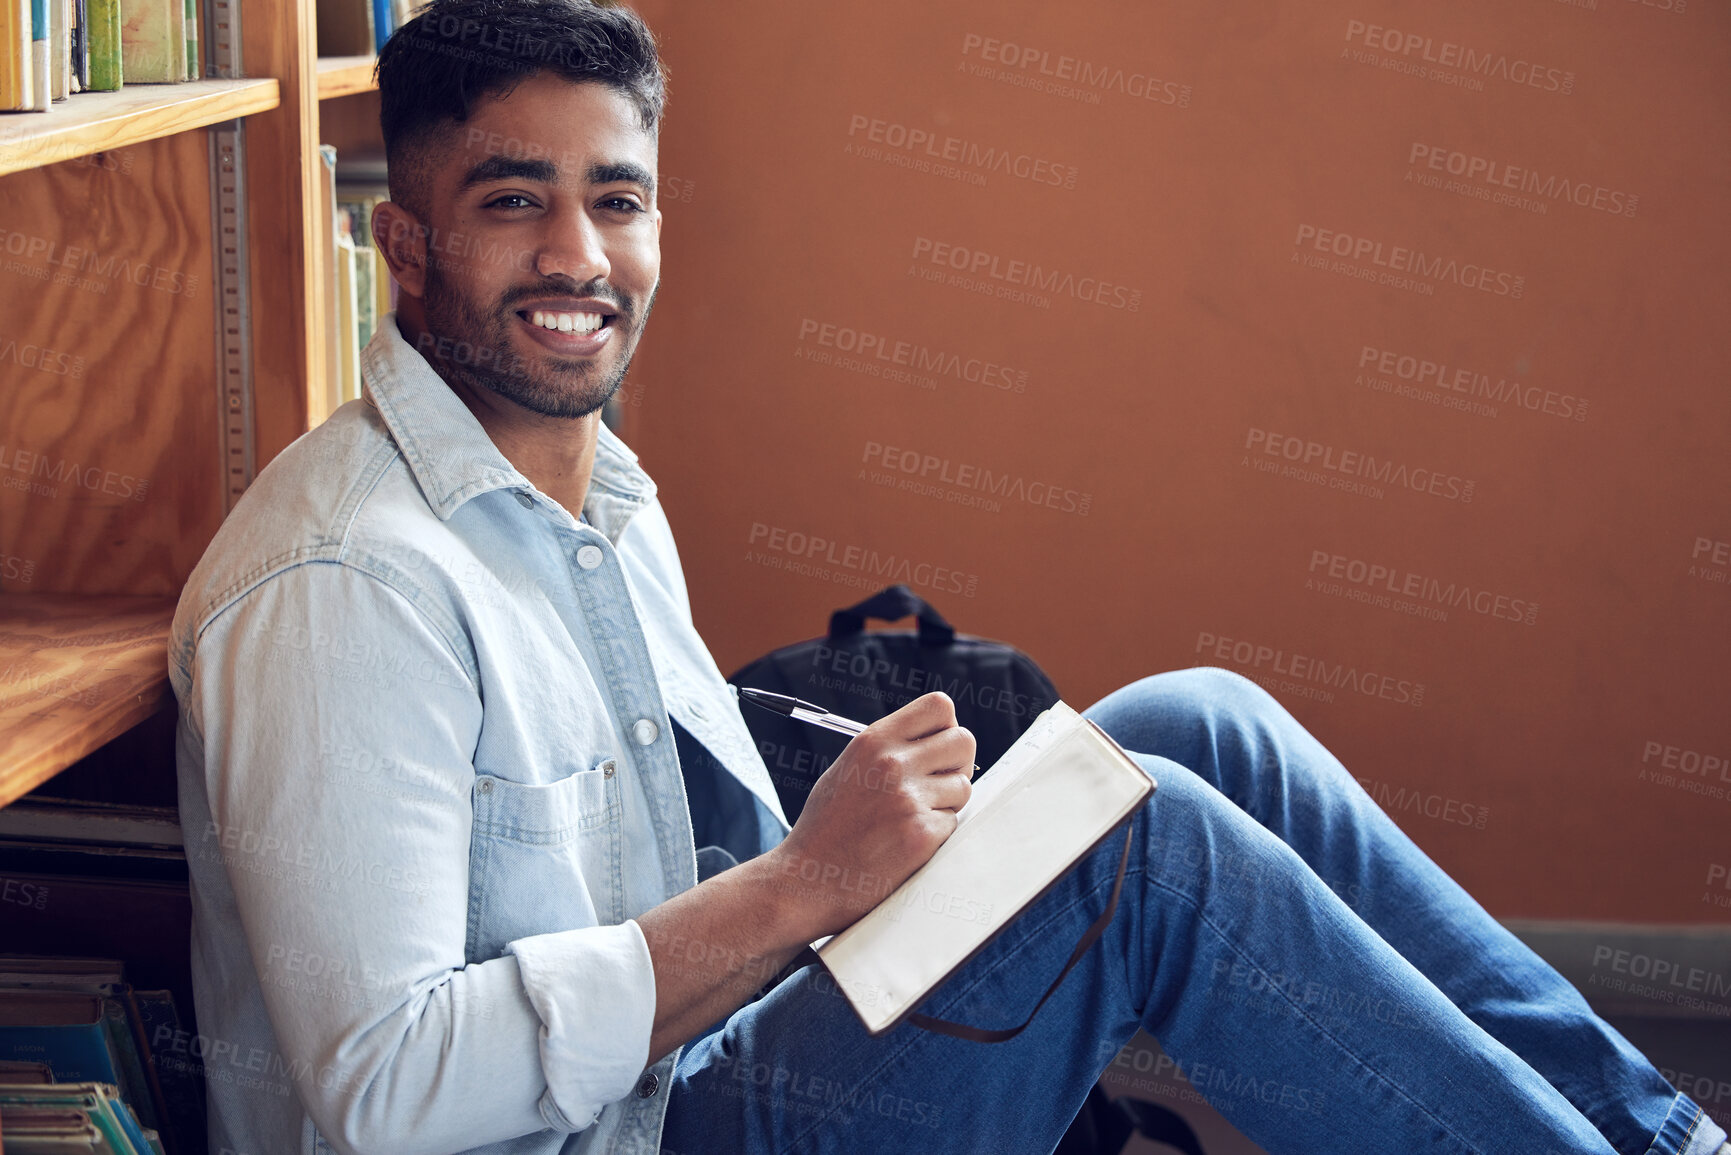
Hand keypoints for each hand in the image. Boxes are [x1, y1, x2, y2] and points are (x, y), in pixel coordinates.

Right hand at [767, 693, 974, 940]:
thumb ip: (890, 748)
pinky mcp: (921, 834)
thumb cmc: (828, 827)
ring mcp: (908, 798)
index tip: (935, 750)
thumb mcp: (849, 768)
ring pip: (964, 786)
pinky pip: (954, 822)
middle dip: (957, 765)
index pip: (940, 707)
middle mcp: (892, 763)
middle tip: (937, 786)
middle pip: (964, 742)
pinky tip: (906, 842)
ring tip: (912, 818)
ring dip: (947, 803)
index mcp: (873, 740)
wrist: (808, 880)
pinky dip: (937, 833)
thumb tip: (938, 738)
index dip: (946, 728)